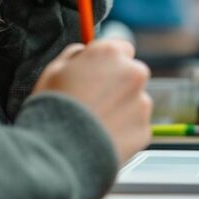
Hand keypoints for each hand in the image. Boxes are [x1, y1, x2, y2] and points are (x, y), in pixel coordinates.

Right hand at [32, 40, 151, 162]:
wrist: (61, 151)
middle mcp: (133, 73)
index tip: (97, 72)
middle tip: (94, 99)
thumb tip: (85, 53)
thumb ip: (76, 54)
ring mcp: (142, 103)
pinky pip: (135, 125)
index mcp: (110, 53)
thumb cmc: (54, 106)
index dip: (108, 61)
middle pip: (131, 73)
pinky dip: (123, 130)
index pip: (122, 47)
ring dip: (121, 107)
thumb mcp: (54, 69)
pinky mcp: (145, 130)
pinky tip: (102, 135)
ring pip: (134, 100)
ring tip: (95, 122)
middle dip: (117, 84)